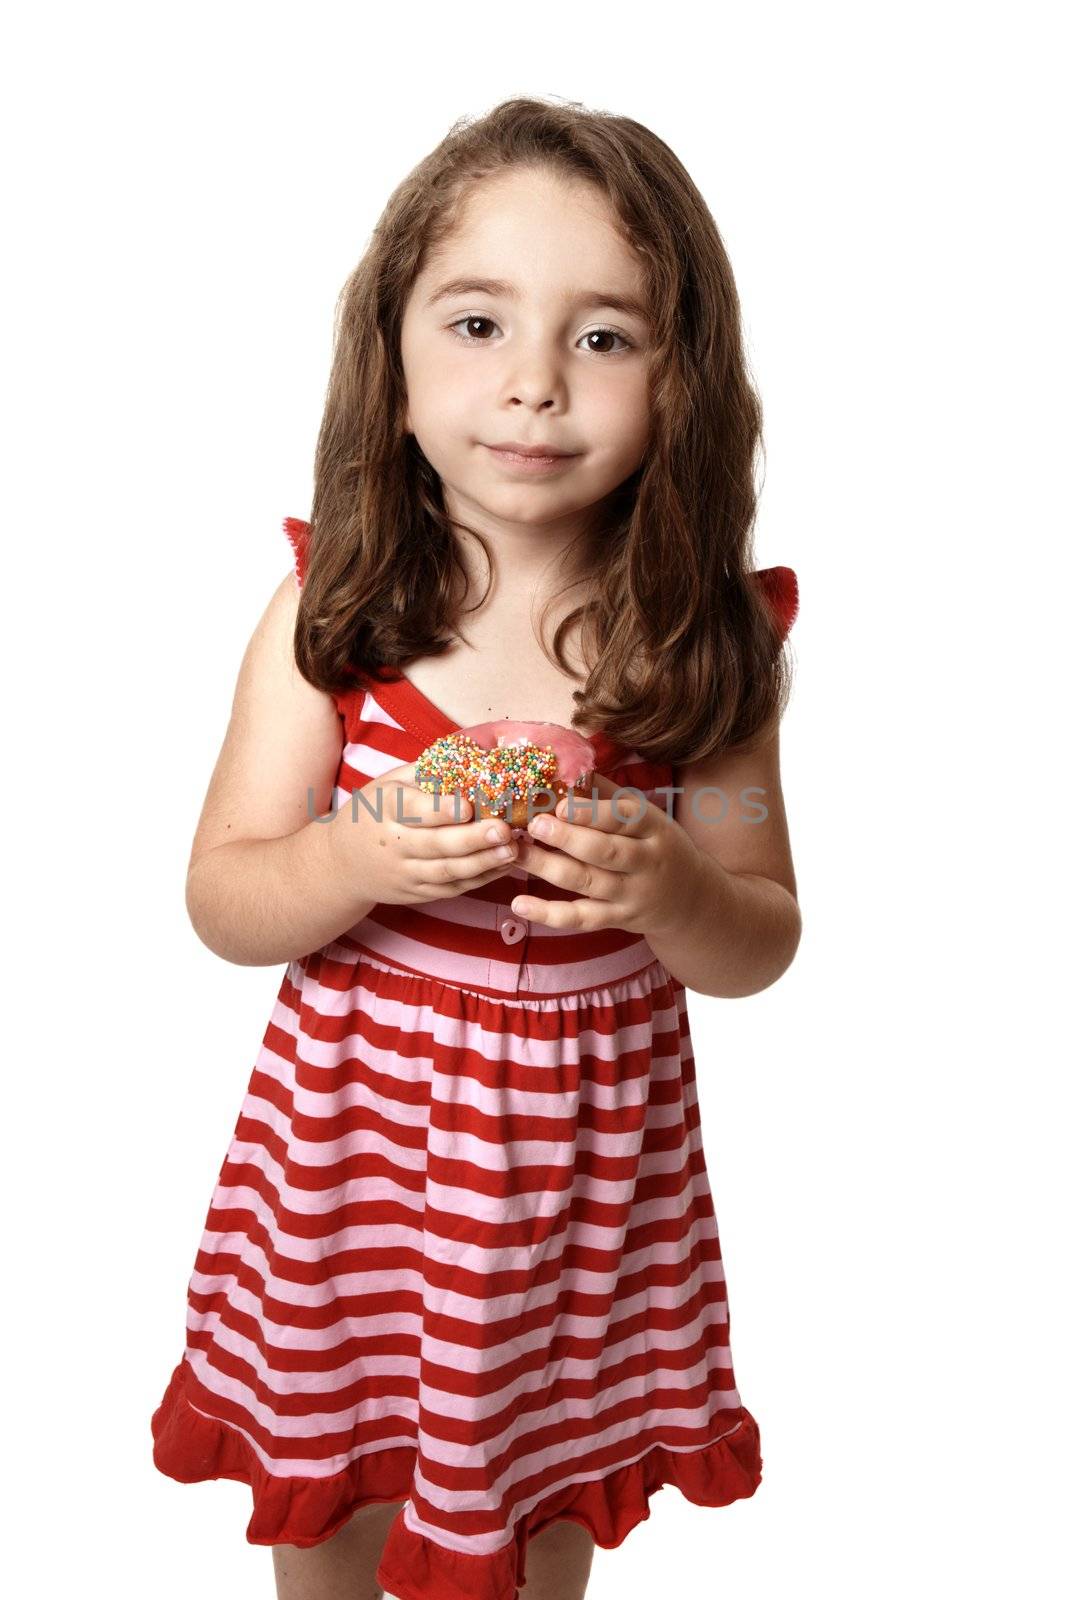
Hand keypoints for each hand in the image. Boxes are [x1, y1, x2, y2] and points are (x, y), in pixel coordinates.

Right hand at [330, 759, 519, 905]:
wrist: (341, 862)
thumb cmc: (375, 811)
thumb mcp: (391, 783)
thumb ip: (429, 772)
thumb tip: (477, 755)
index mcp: (386, 808)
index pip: (414, 810)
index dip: (441, 810)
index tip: (469, 806)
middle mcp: (393, 844)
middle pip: (435, 845)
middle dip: (472, 839)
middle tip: (504, 830)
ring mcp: (404, 872)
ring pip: (446, 872)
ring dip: (482, 863)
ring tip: (512, 850)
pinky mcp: (414, 893)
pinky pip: (449, 889)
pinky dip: (478, 880)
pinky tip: (502, 867)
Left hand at [510, 772, 704, 934]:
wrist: (693, 900)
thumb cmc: (657, 845)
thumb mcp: (646, 816)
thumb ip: (607, 794)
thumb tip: (568, 764)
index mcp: (653, 828)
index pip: (624, 818)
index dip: (592, 812)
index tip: (560, 804)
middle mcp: (645, 862)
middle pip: (606, 852)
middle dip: (568, 838)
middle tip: (534, 826)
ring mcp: (631, 894)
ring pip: (588, 882)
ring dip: (548, 868)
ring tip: (516, 853)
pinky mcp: (617, 919)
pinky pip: (582, 918)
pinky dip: (550, 914)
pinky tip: (520, 904)